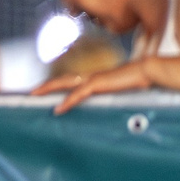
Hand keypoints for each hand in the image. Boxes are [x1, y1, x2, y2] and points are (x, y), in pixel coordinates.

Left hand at [36, 59, 153, 114]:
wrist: (147, 70)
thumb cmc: (140, 80)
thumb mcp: (124, 90)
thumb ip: (115, 94)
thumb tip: (114, 103)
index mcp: (96, 78)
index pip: (73, 81)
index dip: (59, 85)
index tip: (49, 91)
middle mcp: (91, 76)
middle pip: (62, 80)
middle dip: (46, 85)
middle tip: (32, 92)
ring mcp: (93, 79)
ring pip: (64, 83)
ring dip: (48, 88)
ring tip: (35, 95)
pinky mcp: (97, 84)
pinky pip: (78, 94)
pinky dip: (67, 102)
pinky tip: (58, 109)